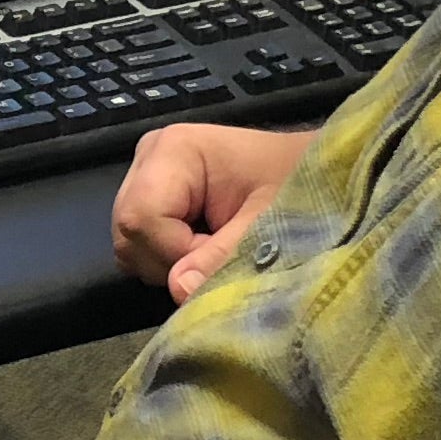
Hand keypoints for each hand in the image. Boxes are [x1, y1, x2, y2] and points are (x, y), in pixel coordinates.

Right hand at [110, 122, 316, 301]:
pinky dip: (170, 260)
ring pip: (130, 245)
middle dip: (171, 260)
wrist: (313, 175)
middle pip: (128, 233)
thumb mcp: (268, 221)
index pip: (141, 218)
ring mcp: (145, 178)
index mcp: (173, 150)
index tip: (222, 249)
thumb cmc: (298, 184)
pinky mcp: (151, 199)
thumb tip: (178, 289)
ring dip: (170, 263)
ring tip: (215, 247)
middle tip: (219, 251)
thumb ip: (222, 256)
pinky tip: (203, 246)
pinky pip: (140, 246)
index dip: (176, 251)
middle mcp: (149, 158)